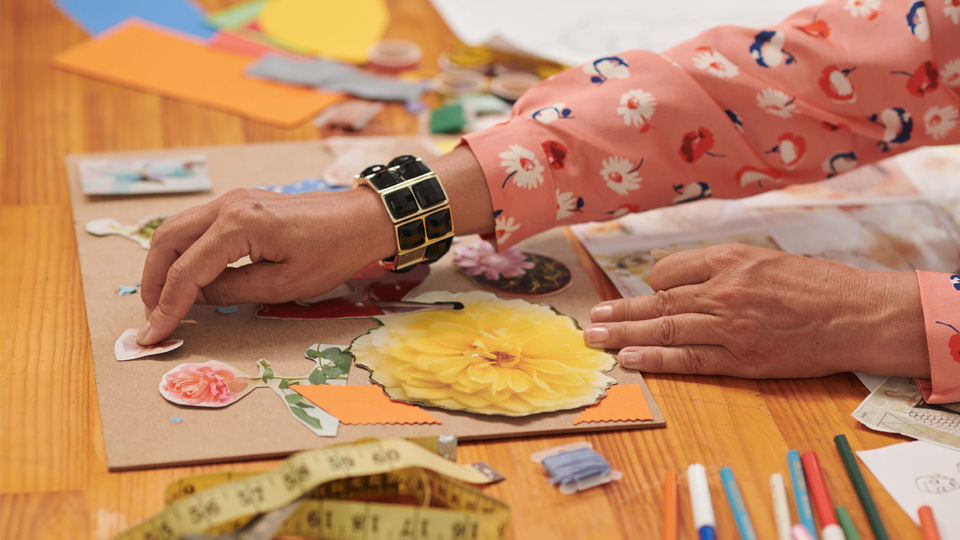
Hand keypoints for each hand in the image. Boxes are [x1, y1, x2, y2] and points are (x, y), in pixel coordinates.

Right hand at [138, 146, 492, 345]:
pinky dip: (183, 252)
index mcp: (239, 225)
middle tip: (153, 317)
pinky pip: (197, 226)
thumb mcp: (285, 285)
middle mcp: (229, 205)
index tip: (152, 335)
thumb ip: (234, 291)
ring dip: (163, 265)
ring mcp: (232, 199)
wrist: (362, 218)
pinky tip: (187, 278)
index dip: (167, 306)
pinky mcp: (239, 203)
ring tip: (164, 301)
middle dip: (153, 282)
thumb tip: (195, 298)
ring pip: (177, 230)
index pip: (187, 270)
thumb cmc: (333, 252)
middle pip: (167, 241)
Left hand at [584, 244, 929, 378]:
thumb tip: (676, 282)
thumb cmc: (814, 284)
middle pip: (657, 302)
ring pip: (665, 329)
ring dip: (624, 335)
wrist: (857, 314)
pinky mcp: (742, 358)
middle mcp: (724, 290)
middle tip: (592, 320)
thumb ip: (722, 268)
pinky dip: (655, 359)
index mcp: (729, 259)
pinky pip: (688, 359)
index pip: (668, 271)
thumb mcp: (765, 259)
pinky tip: (629, 359)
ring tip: (596, 339)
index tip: (641, 296)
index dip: (651, 286)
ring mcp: (731, 326)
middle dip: (619, 312)